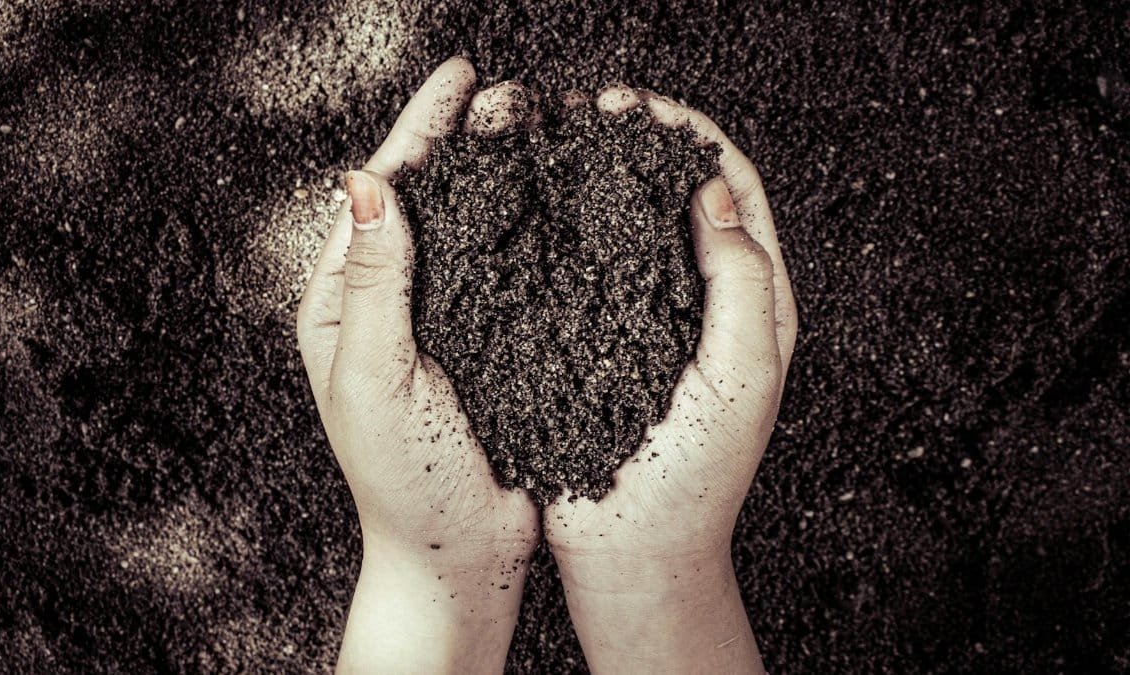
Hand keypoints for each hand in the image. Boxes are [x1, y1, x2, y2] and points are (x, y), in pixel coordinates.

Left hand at [297, 58, 539, 673]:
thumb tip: (369, 180)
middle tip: (513, 94)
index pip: (380, 194)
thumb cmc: (404, 482)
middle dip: (465, 138)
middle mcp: (390, 300)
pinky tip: (561, 200)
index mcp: (344, 301)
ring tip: (541, 126)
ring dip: (504, 174)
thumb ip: (375, 283)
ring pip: (473, 226)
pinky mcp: (491, 341)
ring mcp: (443, 318)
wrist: (459, 555)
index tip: (459, 77)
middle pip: (428, 197)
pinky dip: (532, 229)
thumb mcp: (377, 380)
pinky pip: (509, 269)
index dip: (420, 129)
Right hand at [543, 85, 798, 673]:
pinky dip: (563, 227)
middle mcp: (698, 298)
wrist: (633, 551)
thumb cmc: (694, 478)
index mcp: (750, 301)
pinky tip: (531, 206)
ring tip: (555, 139)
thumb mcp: (741, 378)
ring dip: (596, 175)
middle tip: (589, 109)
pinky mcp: (594, 337)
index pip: (731, 189)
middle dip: (638, 141)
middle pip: (676, 192)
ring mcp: (642, 315)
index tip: (639, 110)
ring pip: (626, 222)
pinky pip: (583, 267)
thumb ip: (742, 285)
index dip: (690, 137)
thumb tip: (714, 196)